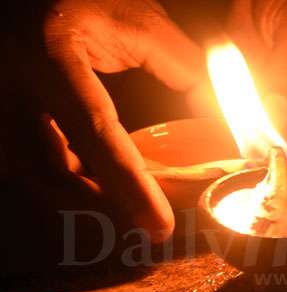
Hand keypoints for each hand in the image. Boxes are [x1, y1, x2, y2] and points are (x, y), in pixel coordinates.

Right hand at [42, 0, 206, 241]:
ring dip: (82, 202)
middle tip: (149, 227)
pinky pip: (26, 168)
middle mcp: (12, 86)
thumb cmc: (88, 1)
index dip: (128, 182)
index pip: (94, 129)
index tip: (159, 223)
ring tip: (128, 213)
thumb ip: (183, 66)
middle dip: (102, 208)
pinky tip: (96, 191)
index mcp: (52, 54)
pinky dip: (65, 186)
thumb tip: (218, 117)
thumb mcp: (139, 23)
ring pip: (33, 179)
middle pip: (51, 172)